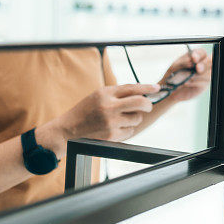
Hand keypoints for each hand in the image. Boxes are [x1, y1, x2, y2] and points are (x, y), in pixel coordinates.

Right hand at [43, 83, 158, 148]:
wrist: (67, 131)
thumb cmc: (86, 112)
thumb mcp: (98, 96)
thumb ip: (118, 94)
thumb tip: (143, 93)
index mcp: (105, 93)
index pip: (132, 88)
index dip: (147, 88)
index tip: (157, 87)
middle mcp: (108, 106)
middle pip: (140, 103)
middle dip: (148, 105)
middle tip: (147, 106)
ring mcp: (111, 122)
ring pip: (137, 118)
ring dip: (134, 119)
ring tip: (120, 119)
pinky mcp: (112, 135)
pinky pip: (130, 131)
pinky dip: (127, 130)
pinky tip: (115, 129)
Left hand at [162, 48, 211, 102]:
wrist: (170, 89)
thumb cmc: (172, 76)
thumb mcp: (175, 67)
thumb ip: (184, 62)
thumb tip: (192, 62)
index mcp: (195, 57)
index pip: (202, 52)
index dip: (199, 55)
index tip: (194, 59)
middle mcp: (202, 64)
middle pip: (209, 61)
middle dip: (203, 65)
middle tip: (197, 68)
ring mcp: (205, 74)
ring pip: (208, 73)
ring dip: (198, 76)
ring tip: (187, 78)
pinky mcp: (204, 84)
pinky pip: (203, 82)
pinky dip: (194, 83)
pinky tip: (186, 83)